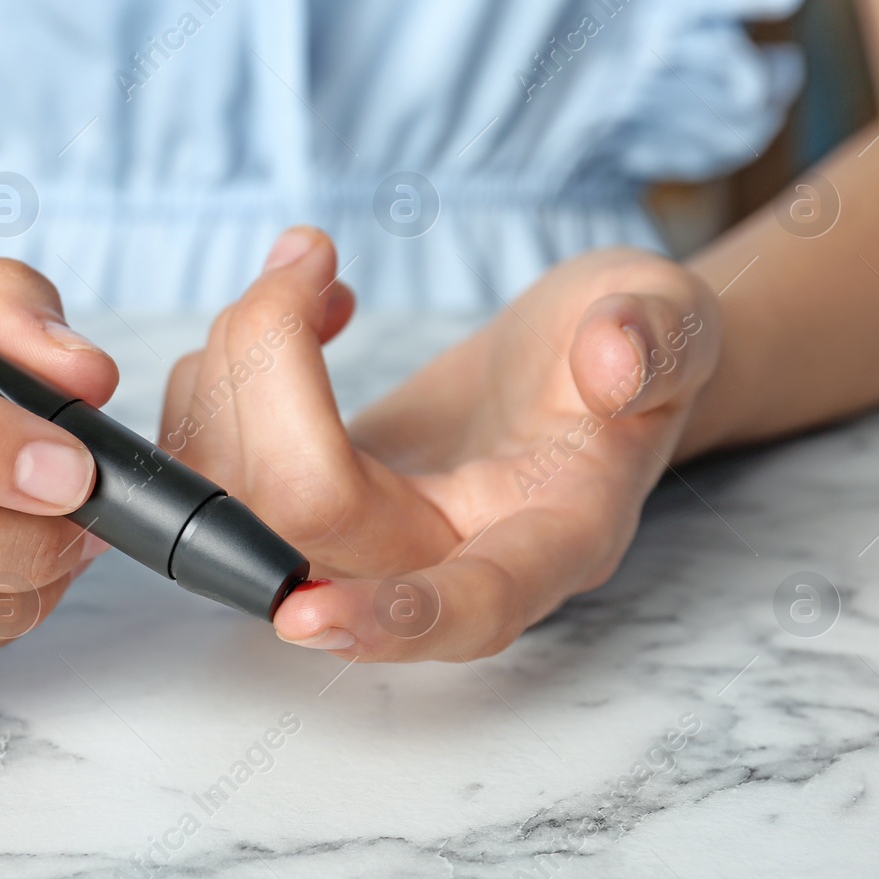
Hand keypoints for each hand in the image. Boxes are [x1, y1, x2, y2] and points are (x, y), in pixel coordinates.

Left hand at [161, 228, 720, 660]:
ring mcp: (363, 535)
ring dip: (232, 358)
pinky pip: (210, 461)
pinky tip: (294, 307)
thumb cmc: (629, 343)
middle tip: (308, 258)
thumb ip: (654, 341)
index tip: (305, 618)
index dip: (390, 619)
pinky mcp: (305, 495)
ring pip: (235, 489)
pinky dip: (216, 367)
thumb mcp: (668, 321)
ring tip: (306, 269)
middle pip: (306, 518)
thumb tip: (611, 358)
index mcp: (548, 538)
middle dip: (268, 368)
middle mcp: (440, 555)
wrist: (587, 352)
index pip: (468, 608)